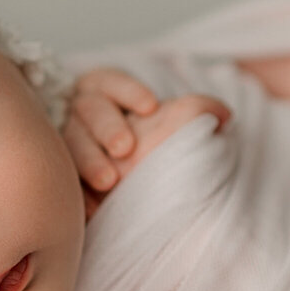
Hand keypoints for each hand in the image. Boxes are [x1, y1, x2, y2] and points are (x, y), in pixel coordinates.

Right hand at [65, 68, 231, 219]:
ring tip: (109, 182)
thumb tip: (224, 114)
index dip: (127, 90)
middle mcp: (83, 116)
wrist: (140, 195)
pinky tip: (91, 210)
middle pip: (88, 110)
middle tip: (126, 148)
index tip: (150, 107)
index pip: (109, 81)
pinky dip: (78, 194)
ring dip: (88, 161)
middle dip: (107, 126)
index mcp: (105, 93)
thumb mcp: (179, 123)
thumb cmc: (157, 148)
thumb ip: (199, 111)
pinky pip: (65, 183)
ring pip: (70, 145)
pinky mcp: (65, 178)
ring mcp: (69, 146)